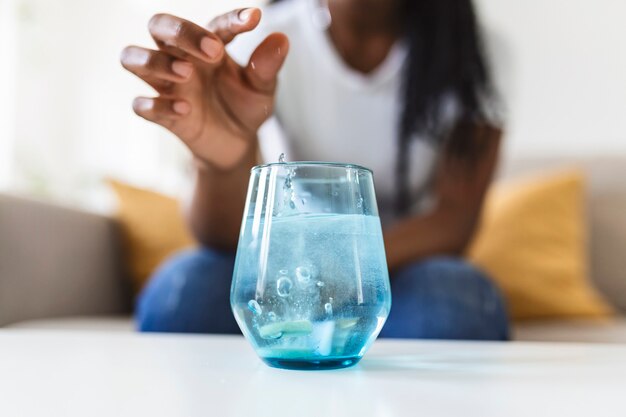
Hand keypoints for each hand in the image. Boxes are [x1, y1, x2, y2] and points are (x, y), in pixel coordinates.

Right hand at [120, 8, 288, 169]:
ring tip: (188, 74)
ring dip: (156, 62)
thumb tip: (280, 39)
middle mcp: (182, 58)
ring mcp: (169, 85)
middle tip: (213, 51)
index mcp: (210, 44)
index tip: (253, 19)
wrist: (237, 144)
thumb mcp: (263, 88)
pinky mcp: (162, 114)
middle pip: (159, 26)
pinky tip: (185, 110)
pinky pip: (141, 105)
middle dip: (181, 31)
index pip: (215, 23)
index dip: (233, 19)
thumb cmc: (245, 107)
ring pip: (133, 58)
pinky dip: (158, 106)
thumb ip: (267, 66)